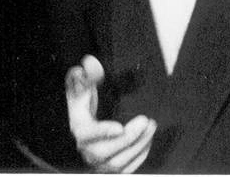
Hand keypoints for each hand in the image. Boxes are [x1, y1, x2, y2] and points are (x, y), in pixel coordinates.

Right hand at [66, 54, 155, 172]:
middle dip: (128, 138)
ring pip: (118, 163)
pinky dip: (140, 156)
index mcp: (78, 129)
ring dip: (138, 146)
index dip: (103, 132)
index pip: (87, 134)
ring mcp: (98, 163)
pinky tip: (147, 140)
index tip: (119, 127)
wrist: (84, 126)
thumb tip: (89, 64)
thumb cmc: (83, 105)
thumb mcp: (80, 88)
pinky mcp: (110, 169)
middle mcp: (86, 150)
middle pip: (104, 152)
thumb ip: (83, 76)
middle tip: (145, 121)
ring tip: (151, 127)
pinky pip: (126, 169)